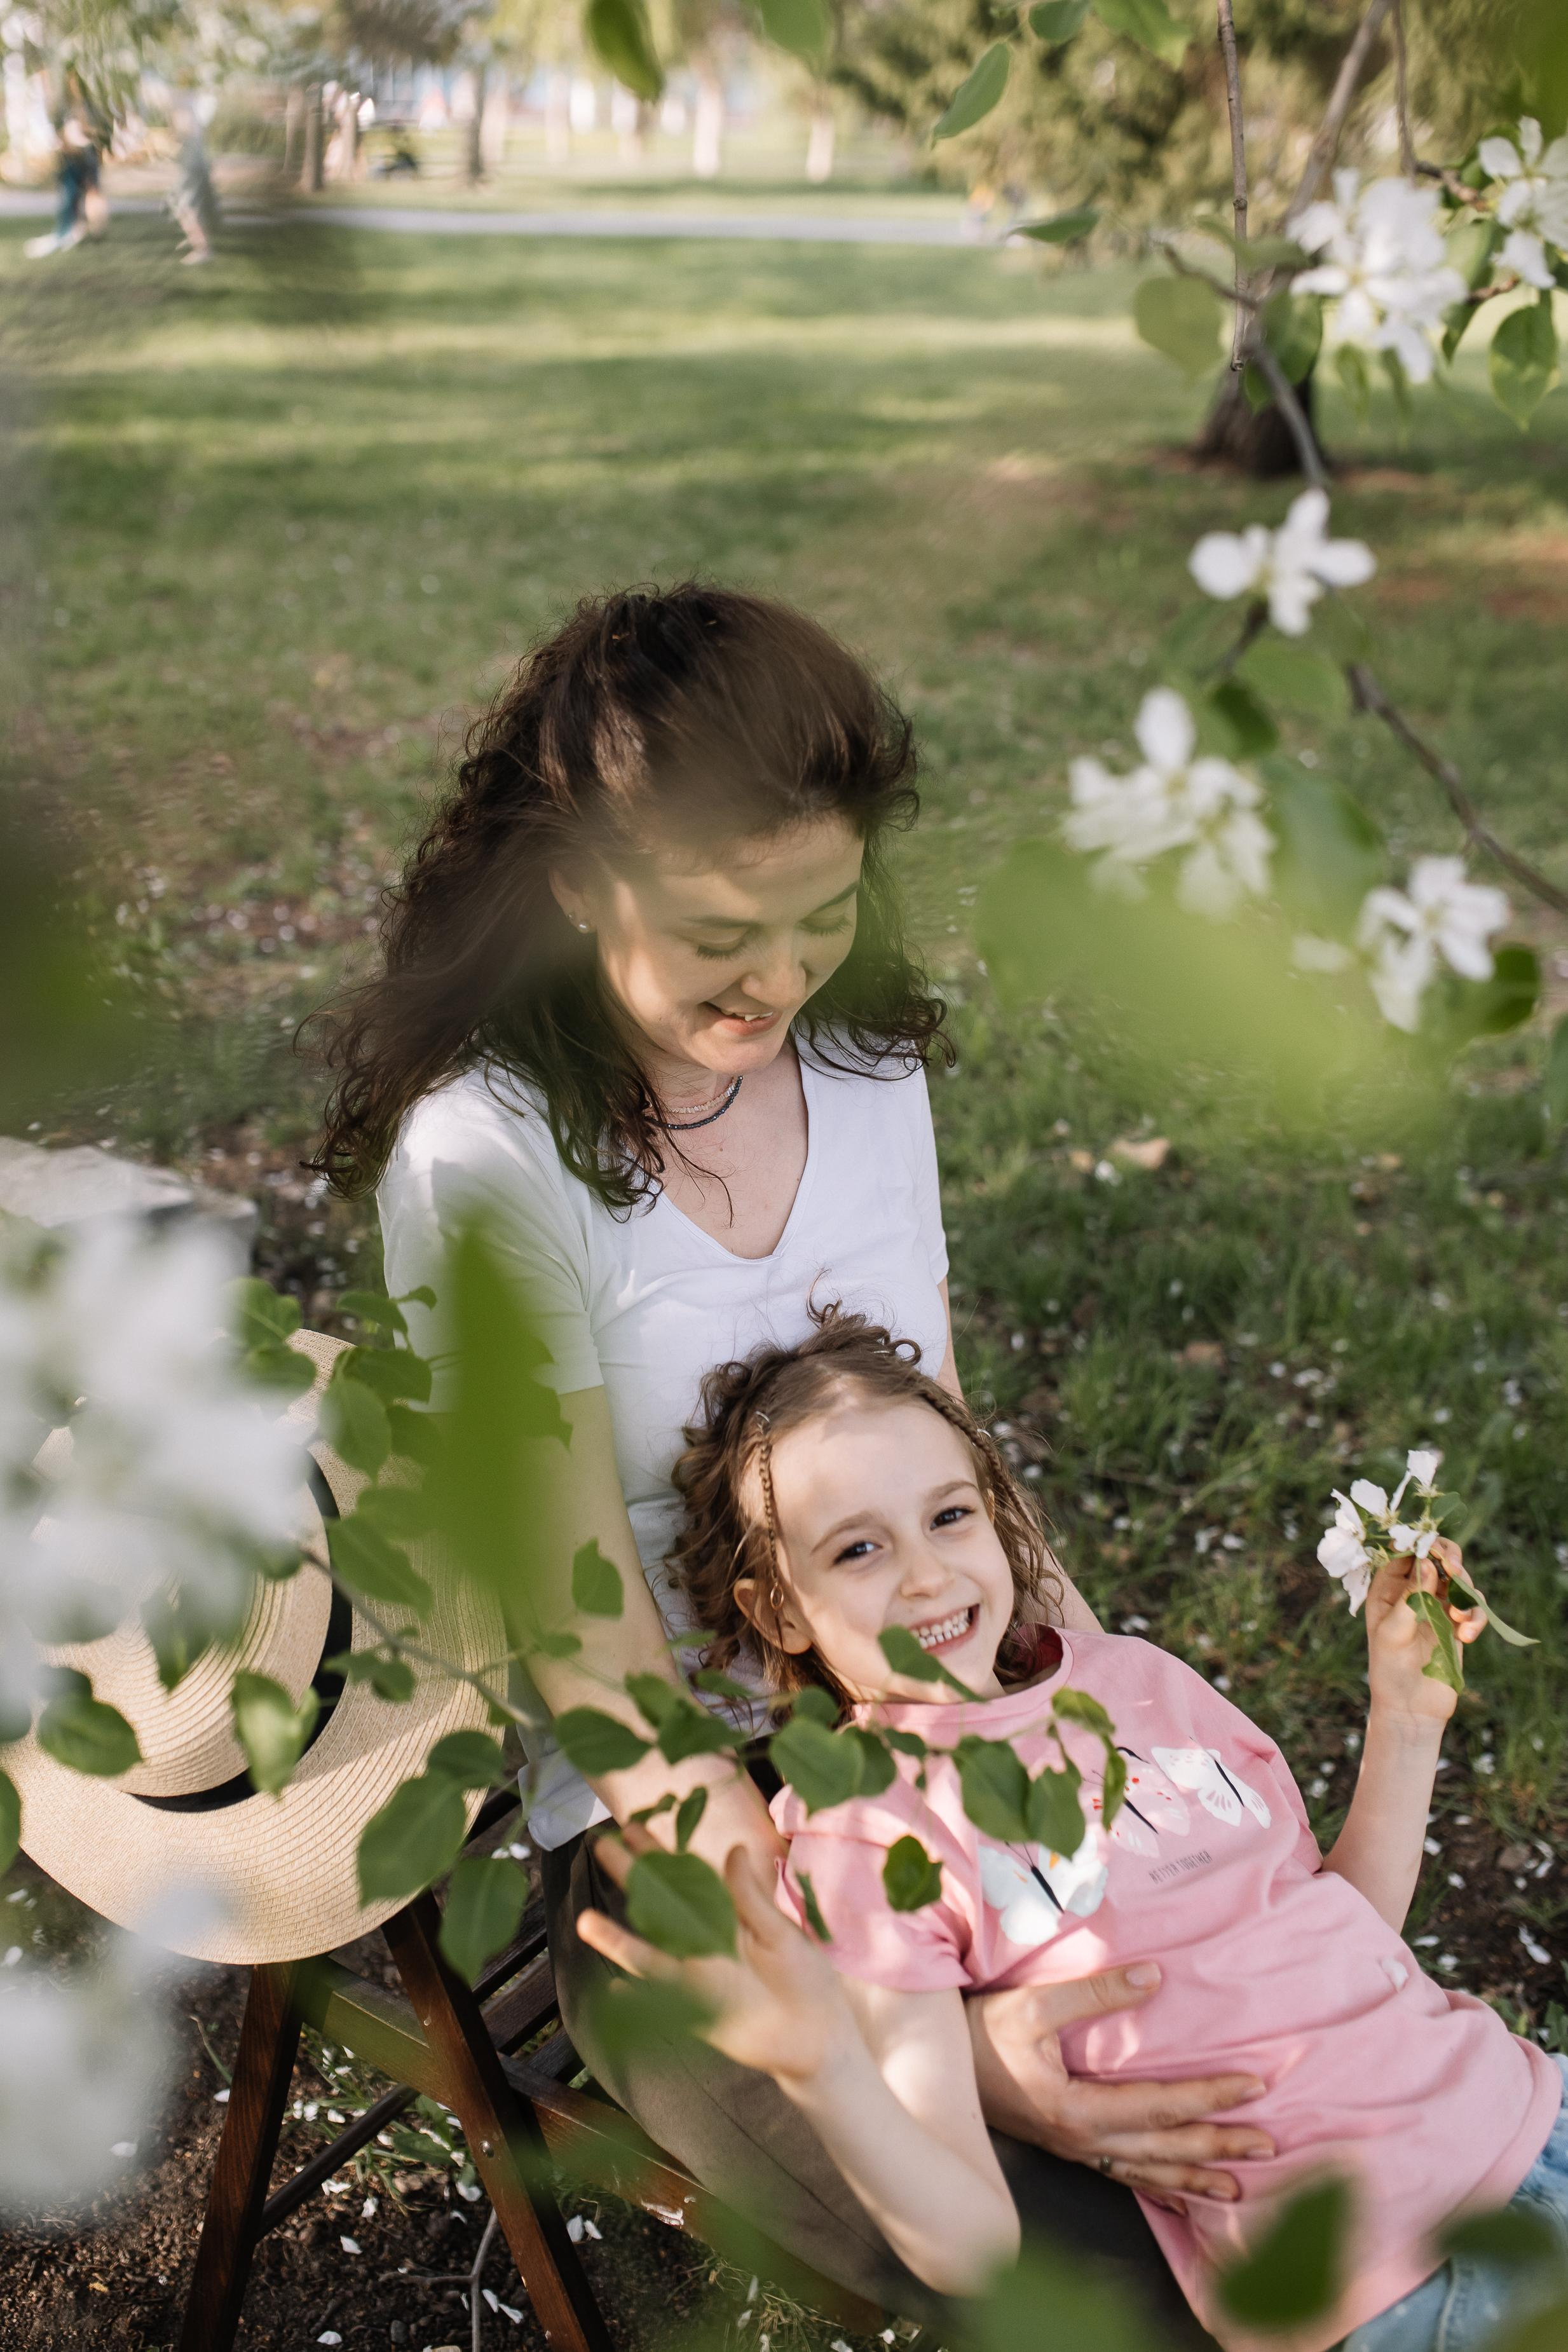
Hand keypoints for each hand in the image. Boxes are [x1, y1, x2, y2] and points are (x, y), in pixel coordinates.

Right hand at [578, 1827, 856, 2095]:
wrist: (818, 2034)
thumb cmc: (804, 1977)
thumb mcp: (781, 1932)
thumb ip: (751, 1897)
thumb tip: (734, 1850)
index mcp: (725, 1916)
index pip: (685, 1877)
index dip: (660, 1853)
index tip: (632, 1827)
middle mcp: (703, 1943)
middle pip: (660, 1907)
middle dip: (632, 1879)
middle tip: (601, 1847)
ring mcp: (697, 1978)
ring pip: (650, 1954)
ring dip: (618, 1940)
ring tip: (584, 1921)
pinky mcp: (699, 2013)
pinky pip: (664, 2002)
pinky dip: (639, 1997)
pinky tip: (614, 1990)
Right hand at [966, 1967, 1273, 2215]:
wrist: (934, 2070)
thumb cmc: (981, 2033)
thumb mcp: (1032, 2005)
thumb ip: (1094, 1994)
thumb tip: (1155, 1977)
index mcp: (1079, 2109)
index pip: (1163, 2104)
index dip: (1212, 2096)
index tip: (1256, 2084)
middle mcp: (1083, 2141)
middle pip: (1165, 2148)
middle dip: (1219, 2146)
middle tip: (1270, 2141)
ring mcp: (1074, 2151)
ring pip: (1148, 2172)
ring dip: (1196, 2177)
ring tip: (1239, 2187)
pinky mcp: (1066, 2149)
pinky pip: (1124, 2175)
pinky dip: (1158, 2186)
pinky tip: (1179, 2195)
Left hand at [1364, 1538, 1483, 1728]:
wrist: (1410, 1709)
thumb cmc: (1390, 1670)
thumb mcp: (1393, 1632)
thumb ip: (1410, 1597)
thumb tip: (1426, 1563)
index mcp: (1387, 1589)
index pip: (1404, 1553)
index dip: (1419, 1546)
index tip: (1434, 1552)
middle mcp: (1412, 1592)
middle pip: (1436, 1558)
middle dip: (1448, 1558)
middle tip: (1454, 1569)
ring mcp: (1436, 1607)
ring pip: (1458, 1580)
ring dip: (1463, 1592)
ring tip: (1458, 1617)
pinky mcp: (1456, 1625)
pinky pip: (1473, 1608)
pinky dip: (1475, 1618)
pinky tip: (1466, 1636)